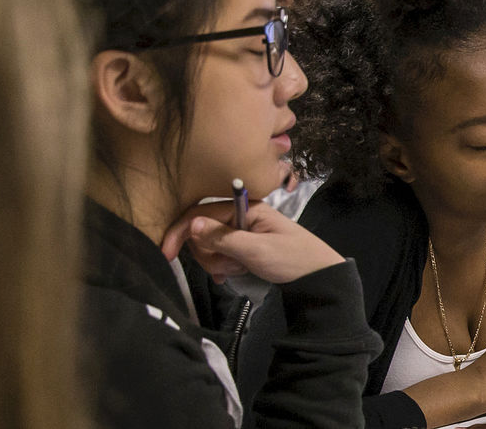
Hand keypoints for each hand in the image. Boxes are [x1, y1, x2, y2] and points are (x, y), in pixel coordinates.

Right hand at [160, 201, 344, 282]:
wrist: (319, 277)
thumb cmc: (292, 259)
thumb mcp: (256, 249)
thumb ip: (223, 237)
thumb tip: (191, 223)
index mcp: (244, 207)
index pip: (199, 213)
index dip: (180, 232)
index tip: (167, 254)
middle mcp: (240, 215)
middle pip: (201, 232)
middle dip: (209, 254)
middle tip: (230, 266)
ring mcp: (241, 231)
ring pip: (209, 247)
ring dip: (219, 263)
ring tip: (241, 269)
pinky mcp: (243, 246)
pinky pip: (220, 255)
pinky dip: (223, 267)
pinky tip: (235, 274)